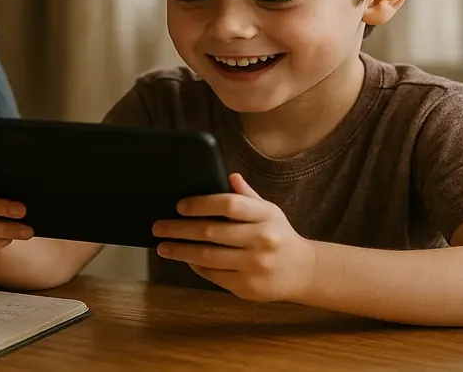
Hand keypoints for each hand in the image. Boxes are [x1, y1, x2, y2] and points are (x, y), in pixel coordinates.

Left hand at [152, 173, 315, 302]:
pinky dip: (196, 266)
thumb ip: (246, 195)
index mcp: (266, 215)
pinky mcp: (248, 287)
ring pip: (208, 256)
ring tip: (163, 246)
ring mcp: (255, 265)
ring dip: (180, 251)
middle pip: (212, 232)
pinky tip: (185, 259)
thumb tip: (228, 176)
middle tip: (159, 226)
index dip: (201, 204)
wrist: (303, 271)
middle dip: (180, 229)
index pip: (228, 204)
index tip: (179, 206)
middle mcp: (262, 239)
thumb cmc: (279, 235)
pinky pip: (213, 275)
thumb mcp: (269, 210)